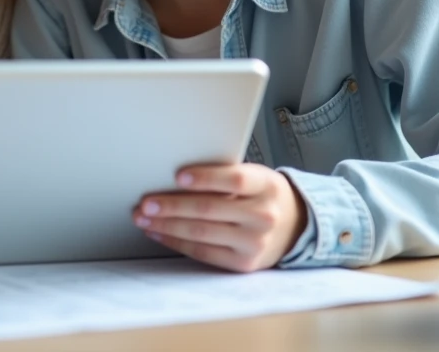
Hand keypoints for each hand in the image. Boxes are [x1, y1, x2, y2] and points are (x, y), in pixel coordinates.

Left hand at [133, 163, 306, 272]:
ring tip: (144, 218)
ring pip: (202, 233)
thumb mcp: (255, 177)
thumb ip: (225, 176)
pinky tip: (159, 233)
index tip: (178, 176)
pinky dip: (176, 242)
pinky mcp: (243, 263)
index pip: (234, 179)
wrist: (294, 226)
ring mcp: (254, 242)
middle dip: (172, 206)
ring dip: (167, 225)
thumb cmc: (262, 195)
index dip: (205, 178)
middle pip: (210, 209)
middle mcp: (263, 215)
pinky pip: (203, 252)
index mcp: (266, 186)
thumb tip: (175, 177)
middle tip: (146, 202)